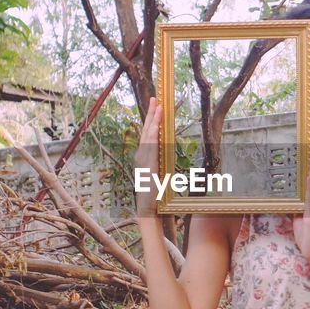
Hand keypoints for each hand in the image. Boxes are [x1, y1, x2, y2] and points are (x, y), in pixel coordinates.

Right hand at [133, 96, 160, 217]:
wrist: (149, 210)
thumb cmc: (156, 196)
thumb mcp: (160, 176)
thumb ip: (162, 165)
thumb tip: (168, 154)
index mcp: (145, 158)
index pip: (148, 135)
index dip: (152, 120)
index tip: (157, 107)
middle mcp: (141, 156)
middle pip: (146, 130)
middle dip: (151, 114)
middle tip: (155, 98)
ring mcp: (143, 160)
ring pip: (148, 135)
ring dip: (153, 120)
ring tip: (157, 105)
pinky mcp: (148, 165)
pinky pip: (150, 146)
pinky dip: (153, 134)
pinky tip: (156, 125)